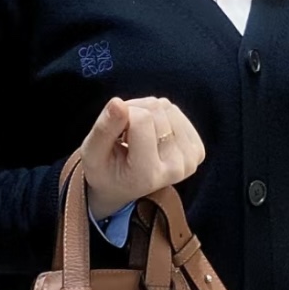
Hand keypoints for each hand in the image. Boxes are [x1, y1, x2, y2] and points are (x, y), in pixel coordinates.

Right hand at [80, 96, 205, 217]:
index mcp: (147, 174)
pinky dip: (159, 114)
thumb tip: (118, 102)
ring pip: (166, 107)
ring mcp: (189, 161)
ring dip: (145, 111)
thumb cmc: (103, 169)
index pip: (141, 119)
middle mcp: (175, 170)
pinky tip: (149, 132)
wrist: (120, 187)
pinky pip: (176, 111)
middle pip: (156, 110)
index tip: (114, 132)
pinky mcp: (197, 152)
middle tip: (123, 133)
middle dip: (134, 111)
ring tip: (134, 133)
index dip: (122, 115)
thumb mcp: (91, 153)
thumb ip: (103, 129)